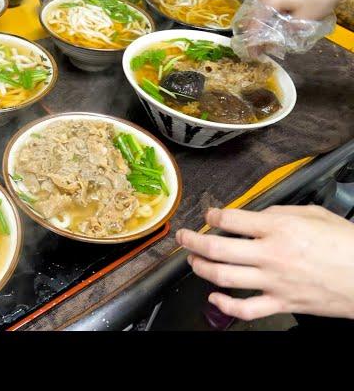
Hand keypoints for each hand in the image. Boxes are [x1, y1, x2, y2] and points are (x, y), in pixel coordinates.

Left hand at [175, 205, 353, 320]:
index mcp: (279, 228)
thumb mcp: (313, 214)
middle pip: (216, 248)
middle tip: (183, 237)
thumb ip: (278, 212)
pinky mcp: (281, 304)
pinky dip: (224, 305)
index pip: (231, 219)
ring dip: (201, 268)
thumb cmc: (346, 243)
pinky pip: (244, 310)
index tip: (209, 215)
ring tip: (193, 261)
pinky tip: (215, 297)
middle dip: (192, 241)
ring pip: (222, 277)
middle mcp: (271, 255)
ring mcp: (274, 282)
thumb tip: (253, 214)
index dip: (213, 215)